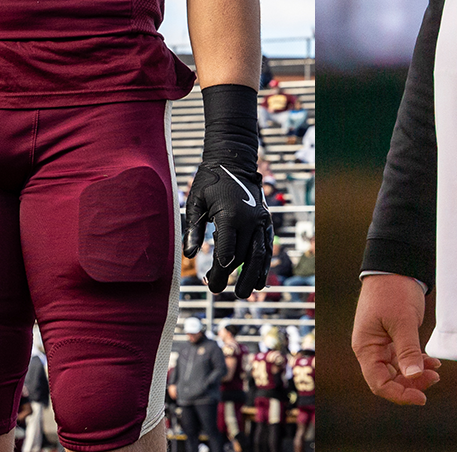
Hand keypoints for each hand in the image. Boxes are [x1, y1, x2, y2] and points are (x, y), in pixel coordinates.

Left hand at [182, 162, 271, 296]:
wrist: (235, 162)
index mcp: (232, 216)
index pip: (227, 251)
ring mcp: (261, 221)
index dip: (220, 270)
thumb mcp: (196, 202)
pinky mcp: (266, 222)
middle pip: (243, 256)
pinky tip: (260, 281)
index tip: (210, 284)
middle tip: (217, 291)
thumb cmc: (210, 181)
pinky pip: (267, 247)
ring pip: (260, 255)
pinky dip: (264, 265)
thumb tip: (189, 254)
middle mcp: (251, 220)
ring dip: (252, 276)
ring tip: (245, 294)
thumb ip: (193, 228)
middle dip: (231, 277)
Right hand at [351, 273, 440, 404]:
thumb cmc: (392, 289)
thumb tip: (413, 376)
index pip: (379, 382)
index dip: (399, 394)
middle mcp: (371, 349)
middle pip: (388, 379)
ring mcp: (382, 344)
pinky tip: (432, 362)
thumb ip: (408, 350)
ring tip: (436, 371)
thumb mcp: (402, 320)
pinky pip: (403, 358)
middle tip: (434, 380)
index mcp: (366, 347)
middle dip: (411, 384)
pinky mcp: (393, 337)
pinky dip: (417, 362)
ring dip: (416, 374)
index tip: (421, 397)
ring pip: (398, 370)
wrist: (395, 266)